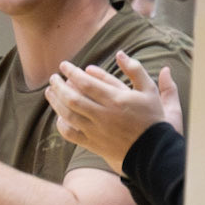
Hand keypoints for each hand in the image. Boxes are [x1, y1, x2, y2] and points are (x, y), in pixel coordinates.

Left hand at [44, 52, 172, 168]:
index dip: (72, 73)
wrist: (154, 150)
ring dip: (56, 102)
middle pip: (72, 98)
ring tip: (50, 92)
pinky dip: (62, 125)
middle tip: (53, 78)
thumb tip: (120, 53)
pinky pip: (71, 134)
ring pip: (68, 115)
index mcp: (116, 99)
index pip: (86, 83)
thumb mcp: (149, 90)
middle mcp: (103, 115)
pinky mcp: (93, 145)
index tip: (64, 65)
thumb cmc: (152, 118)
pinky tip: (59, 116)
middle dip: (59, 86)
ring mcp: (96, 131)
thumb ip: (135, 70)